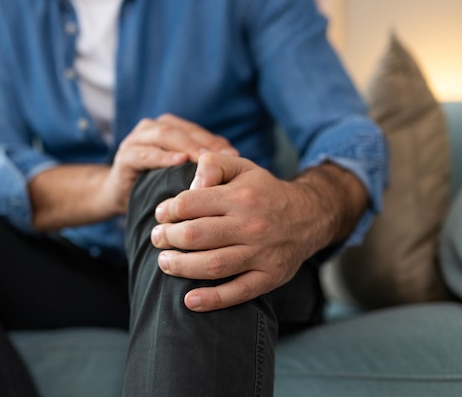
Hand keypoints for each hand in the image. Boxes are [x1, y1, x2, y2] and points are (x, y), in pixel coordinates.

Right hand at [101, 114, 237, 213]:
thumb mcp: (179, 172)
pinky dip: (162, 157)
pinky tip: (178, 162)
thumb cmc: (155, 184)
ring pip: (164, 136)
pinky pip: (145, 153)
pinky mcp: (125, 156)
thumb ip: (200, 162)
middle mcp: (152, 128)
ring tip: (202, 159)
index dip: (215, 142)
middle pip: (182, 130)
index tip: (236, 156)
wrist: (119, 195)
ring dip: (185, 146)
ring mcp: (136, 140)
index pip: (196, 131)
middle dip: (203, 143)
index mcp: (169, 128)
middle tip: (223, 158)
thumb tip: (235, 163)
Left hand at [151, 153, 364, 311]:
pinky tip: (189, 301)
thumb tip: (191, 184)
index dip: (168, 210)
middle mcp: (251, 225)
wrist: (309, 216)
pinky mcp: (269, 277)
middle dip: (168, 238)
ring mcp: (261, 254)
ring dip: (181, 267)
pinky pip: (238, 292)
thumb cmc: (263, 191)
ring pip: (213, 265)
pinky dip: (212, 300)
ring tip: (164, 262)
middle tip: (157, 238)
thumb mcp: (241, 167)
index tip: (161, 215)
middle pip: (196, 236)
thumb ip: (212, 165)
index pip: (190, 203)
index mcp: (240, 196)